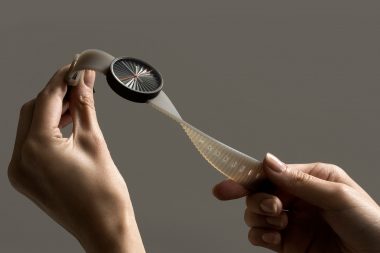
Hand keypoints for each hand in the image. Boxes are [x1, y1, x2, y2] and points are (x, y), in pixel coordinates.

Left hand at [8, 67, 144, 252]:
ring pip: (31, 125)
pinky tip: (68, 121)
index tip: (75, 66)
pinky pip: (32, 143)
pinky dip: (48, 128)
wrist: (104, 227)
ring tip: (78, 101)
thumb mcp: (95, 142)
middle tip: (80, 82)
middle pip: (33, 110)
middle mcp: (20, 160)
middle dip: (56, 93)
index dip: (62, 79)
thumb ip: (86, 107)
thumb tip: (84, 81)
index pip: (45, 100)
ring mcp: (21, 171)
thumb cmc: (104, 194)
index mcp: (36, 149)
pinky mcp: (27, 177)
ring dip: (52, 110)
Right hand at [213, 153, 379, 252]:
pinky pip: (260, 236)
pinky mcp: (288, 243)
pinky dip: (260, 236)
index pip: (271, 173)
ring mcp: (292, 221)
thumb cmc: (372, 225)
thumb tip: (269, 162)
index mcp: (310, 179)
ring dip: (260, 218)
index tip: (227, 184)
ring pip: (255, 214)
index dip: (247, 177)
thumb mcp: (339, 196)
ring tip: (281, 223)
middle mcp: (298, 198)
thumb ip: (300, 181)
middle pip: (258, 193)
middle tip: (275, 208)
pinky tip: (274, 237)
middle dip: (259, 200)